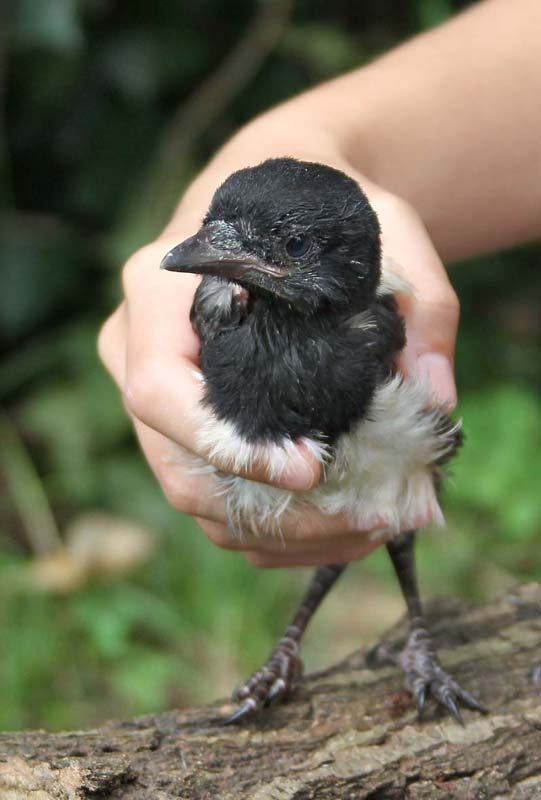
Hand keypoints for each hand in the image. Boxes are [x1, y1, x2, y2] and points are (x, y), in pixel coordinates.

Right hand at [98, 173, 457, 568]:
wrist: (272, 206)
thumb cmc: (317, 210)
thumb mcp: (383, 226)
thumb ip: (422, 300)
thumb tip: (435, 398)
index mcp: (160, 294)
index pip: (159, 391)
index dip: (228, 447)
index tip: (312, 471)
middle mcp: (136, 349)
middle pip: (176, 467)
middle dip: (273, 514)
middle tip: (366, 518)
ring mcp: (152, 395)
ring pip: (194, 497)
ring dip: (279, 534)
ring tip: (367, 528)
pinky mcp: (177, 426)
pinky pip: (210, 500)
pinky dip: (270, 529)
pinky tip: (338, 525)